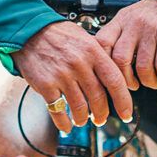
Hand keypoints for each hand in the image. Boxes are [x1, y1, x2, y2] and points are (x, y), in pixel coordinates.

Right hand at [13, 21, 132, 132]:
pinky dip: (63, 122)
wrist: (29, 30)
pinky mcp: (45, 84)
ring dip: (83, 119)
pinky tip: (66, 126)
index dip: (123, 101)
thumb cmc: (57, 34)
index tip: (126, 114)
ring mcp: (62, 75)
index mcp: (92, 51)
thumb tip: (113, 78)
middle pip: (98, 98)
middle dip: (102, 114)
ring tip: (82, 120)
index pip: (115, 81)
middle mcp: (79, 64)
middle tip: (101, 119)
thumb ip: (99, 57)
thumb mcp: (84, 38)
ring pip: (80, 107)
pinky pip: (58, 110)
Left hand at [94, 0, 156, 90]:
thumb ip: (114, 39)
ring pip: (143, 67)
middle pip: (121, 59)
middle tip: (133, 84)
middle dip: (127, 80)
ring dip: (148, 81)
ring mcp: (151, 30)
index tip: (110, 76)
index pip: (102, 43)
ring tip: (151, 81)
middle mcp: (133, 24)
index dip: (104, 64)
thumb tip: (104, 66)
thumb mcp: (124, 21)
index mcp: (119, 22)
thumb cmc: (145, 17)